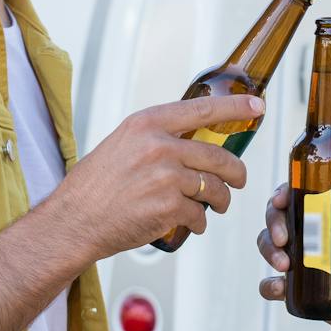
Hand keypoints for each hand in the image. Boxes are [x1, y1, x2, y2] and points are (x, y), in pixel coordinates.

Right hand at [40, 94, 260, 260]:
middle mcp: (159, 146)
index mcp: (147, 124)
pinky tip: (189, 224)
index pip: (203, 109)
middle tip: (238, 180)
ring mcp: (166, 177)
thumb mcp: (121, 144)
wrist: (73, 221)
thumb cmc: (93, 187)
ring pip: (214, 188)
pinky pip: (200, 215)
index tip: (257, 106)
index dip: (235, 106)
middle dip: (235, 172)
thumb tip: (190, 141)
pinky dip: (198, 223)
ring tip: (214, 207)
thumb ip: (155, 139)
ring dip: (220, 201)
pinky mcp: (169, 207)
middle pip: (219, 155)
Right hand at [255, 183, 330, 330]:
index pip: (301, 200)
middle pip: (279, 220)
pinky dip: (269, 286)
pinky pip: (274, 287)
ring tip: (284, 264)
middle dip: (274, 224)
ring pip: (270, 248)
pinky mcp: (301, 293)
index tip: (282, 198)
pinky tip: (279, 288)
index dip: (284, 194)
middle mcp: (313, 239)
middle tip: (283, 238)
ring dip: (269, 251)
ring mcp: (305, 265)